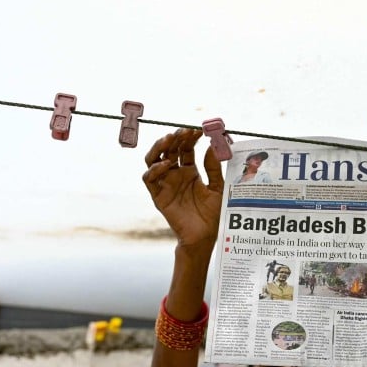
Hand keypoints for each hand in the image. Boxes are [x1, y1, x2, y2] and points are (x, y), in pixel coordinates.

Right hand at [143, 128, 223, 250]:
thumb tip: (210, 147)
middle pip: (168, 150)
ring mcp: (165, 184)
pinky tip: (167, 164)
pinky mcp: (158, 196)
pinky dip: (155, 169)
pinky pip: (149, 179)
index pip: (185, 148)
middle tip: (184, 131)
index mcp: (190, 171)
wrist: (204, 236)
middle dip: (175, 138)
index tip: (198, 130)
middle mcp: (175, 175)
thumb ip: (213, 168)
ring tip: (170, 139)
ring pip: (153, 159)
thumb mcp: (218, 187)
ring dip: (159, 147)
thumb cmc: (212, 214)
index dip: (189, 138)